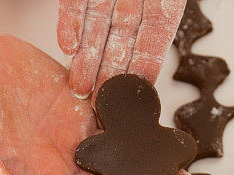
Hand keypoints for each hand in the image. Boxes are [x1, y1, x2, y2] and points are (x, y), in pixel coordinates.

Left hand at [58, 0, 186, 98]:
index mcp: (161, 4)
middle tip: (100, 105)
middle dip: (109, 76)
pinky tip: (68, 47)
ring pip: (95, 31)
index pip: (152, 44)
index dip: (143, 72)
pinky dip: (70, 24)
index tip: (134, 98)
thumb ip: (165, 14)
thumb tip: (158, 57)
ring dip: (86, 60)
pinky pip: (75, 5)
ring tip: (78, 87)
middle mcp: (133, 1)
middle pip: (120, 45)